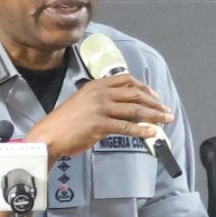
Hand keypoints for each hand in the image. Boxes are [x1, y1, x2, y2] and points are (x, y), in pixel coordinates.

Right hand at [27, 72, 175, 162]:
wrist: (48, 136)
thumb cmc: (64, 122)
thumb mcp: (82, 103)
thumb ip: (100, 101)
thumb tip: (121, 109)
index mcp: (96, 85)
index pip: (126, 80)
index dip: (144, 87)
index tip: (154, 96)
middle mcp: (100, 93)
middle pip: (135, 94)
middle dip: (154, 103)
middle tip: (166, 111)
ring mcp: (100, 108)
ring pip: (135, 110)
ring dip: (154, 115)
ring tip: (166, 120)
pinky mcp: (100, 124)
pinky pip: (127, 127)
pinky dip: (142, 130)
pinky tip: (152, 134)